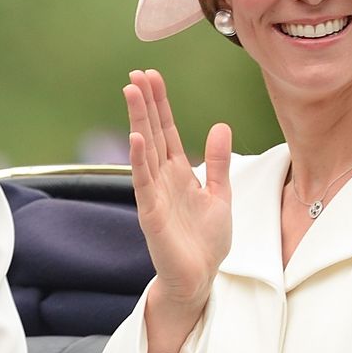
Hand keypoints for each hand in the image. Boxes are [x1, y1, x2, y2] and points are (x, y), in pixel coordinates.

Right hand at [124, 69, 231, 352]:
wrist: (200, 278)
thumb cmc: (206, 240)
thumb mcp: (219, 194)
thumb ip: (219, 162)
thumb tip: (220, 126)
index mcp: (179, 173)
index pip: (167, 130)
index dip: (160, 104)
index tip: (151, 76)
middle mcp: (163, 179)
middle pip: (152, 133)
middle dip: (145, 104)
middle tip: (136, 74)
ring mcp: (155, 196)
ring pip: (145, 151)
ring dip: (138, 121)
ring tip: (131, 92)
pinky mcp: (152, 215)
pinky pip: (144, 184)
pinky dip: (140, 161)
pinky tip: (136, 138)